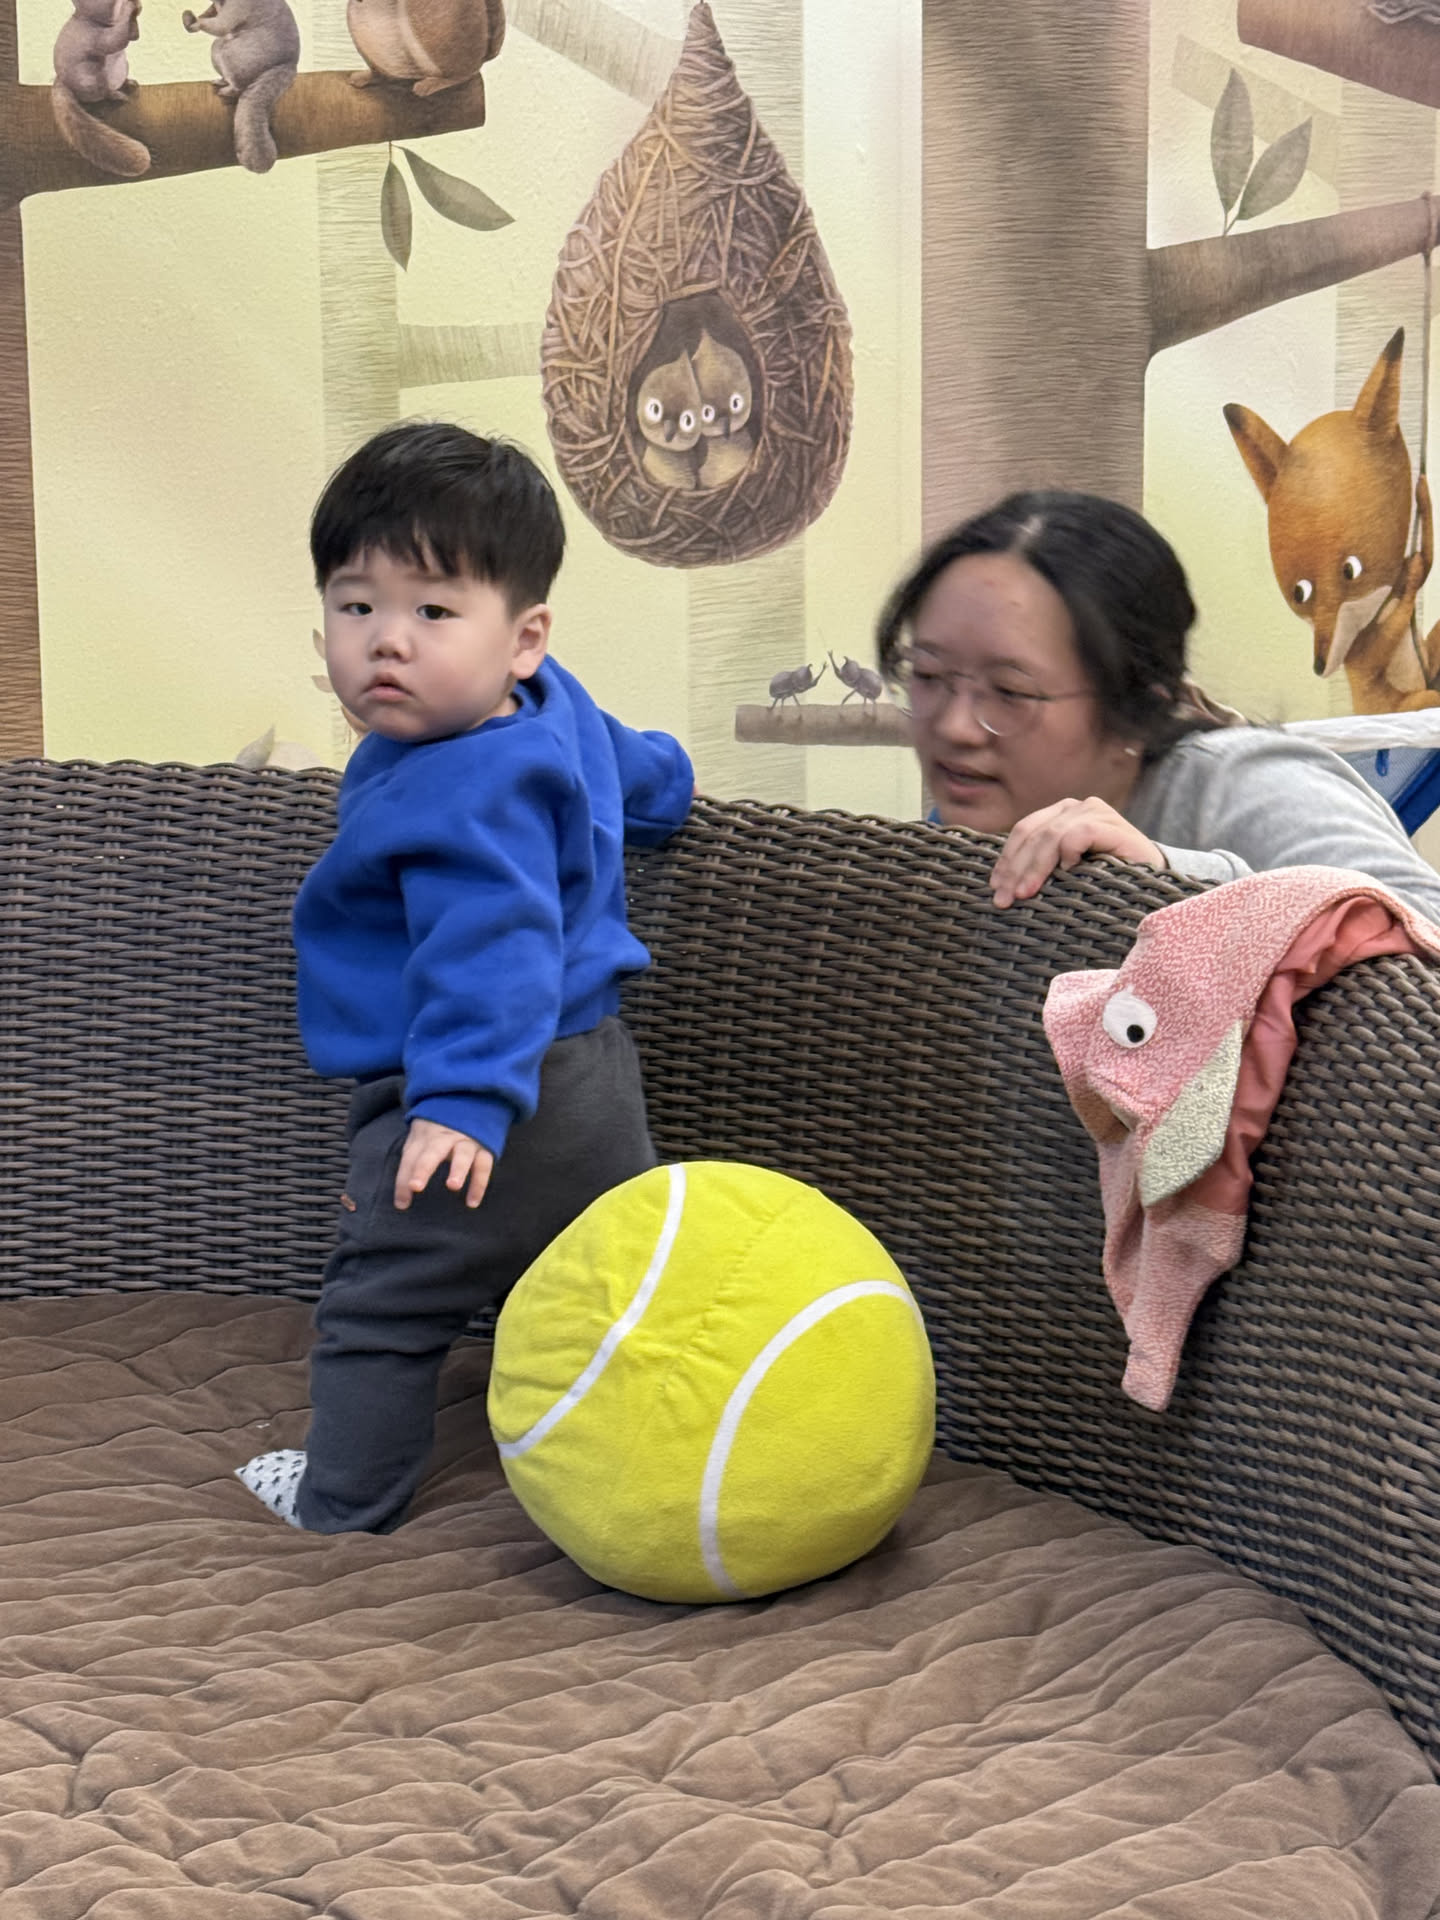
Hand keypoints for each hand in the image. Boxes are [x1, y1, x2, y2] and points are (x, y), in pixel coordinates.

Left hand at [394, 1118, 493, 1210]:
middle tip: (415, 1186)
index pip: (410, 1158)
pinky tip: (472, 1202)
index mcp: (425, 1136)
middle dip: (423, 1168)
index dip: (403, 1179)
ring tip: (453, 1186)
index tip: (401, 1203)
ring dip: (458, 1169)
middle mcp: (445, 1137)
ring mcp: (466, 1141)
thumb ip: (411, 1168)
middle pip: (433, 1150)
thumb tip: (401, 1202)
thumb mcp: (421, 1142)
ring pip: (463, 1154)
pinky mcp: (484, 1148)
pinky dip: (479, 1184)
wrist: (467, 1106)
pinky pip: (484, 1166)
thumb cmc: (437, 1134)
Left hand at [989, 796, 1164, 908]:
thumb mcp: (1067, 872)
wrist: (1155, 884)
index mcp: (1061, 815)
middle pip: (1033, 834)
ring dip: (1035, 867)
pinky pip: (1080, 834)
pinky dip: (1069, 852)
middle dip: (1015, 869)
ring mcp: (1097, 813)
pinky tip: (1066, 872)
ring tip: (1026, 893)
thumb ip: (1042, 865)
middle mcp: (1078, 808)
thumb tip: (1000, 883)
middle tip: (1005, 900)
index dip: (1007, 859)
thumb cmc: (1106, 881)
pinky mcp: (1114, 826)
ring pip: (1051, 835)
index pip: (1024, 831)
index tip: (995, 888)